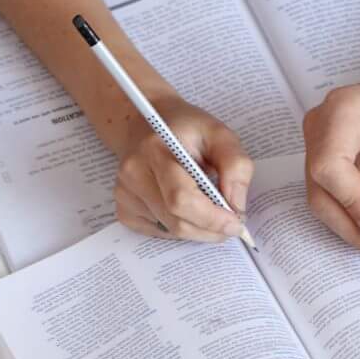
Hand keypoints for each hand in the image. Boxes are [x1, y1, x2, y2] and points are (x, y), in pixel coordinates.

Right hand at [112, 97, 253, 241]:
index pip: (181, 198)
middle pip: (176, 221)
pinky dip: (180, 228)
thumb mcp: (219, 133)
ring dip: (198, 229)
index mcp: (156, 149)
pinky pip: (160, 233)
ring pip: (170, 230)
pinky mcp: (123, 208)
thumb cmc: (186, 129)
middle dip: (210, 229)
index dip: (211, 218)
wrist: (146, 125)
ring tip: (208, 208)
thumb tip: (236, 206)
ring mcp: (125, 193)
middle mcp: (134, 173)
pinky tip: (184, 207)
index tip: (236, 222)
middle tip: (230, 223)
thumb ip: (235, 166)